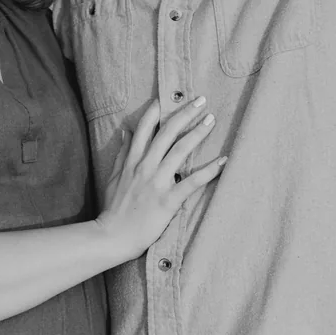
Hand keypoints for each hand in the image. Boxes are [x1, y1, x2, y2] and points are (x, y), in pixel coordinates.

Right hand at [96, 97, 226, 255]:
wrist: (112, 236)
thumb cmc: (113, 208)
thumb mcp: (112, 176)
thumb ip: (122, 153)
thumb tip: (126, 130)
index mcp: (132, 160)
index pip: (145, 129)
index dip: (156, 111)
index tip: (166, 98)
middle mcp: (145, 166)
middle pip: (168, 133)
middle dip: (185, 114)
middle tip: (201, 101)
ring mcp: (157, 182)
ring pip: (181, 150)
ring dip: (198, 133)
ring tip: (212, 120)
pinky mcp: (168, 200)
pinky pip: (192, 182)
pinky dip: (209, 170)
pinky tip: (222, 161)